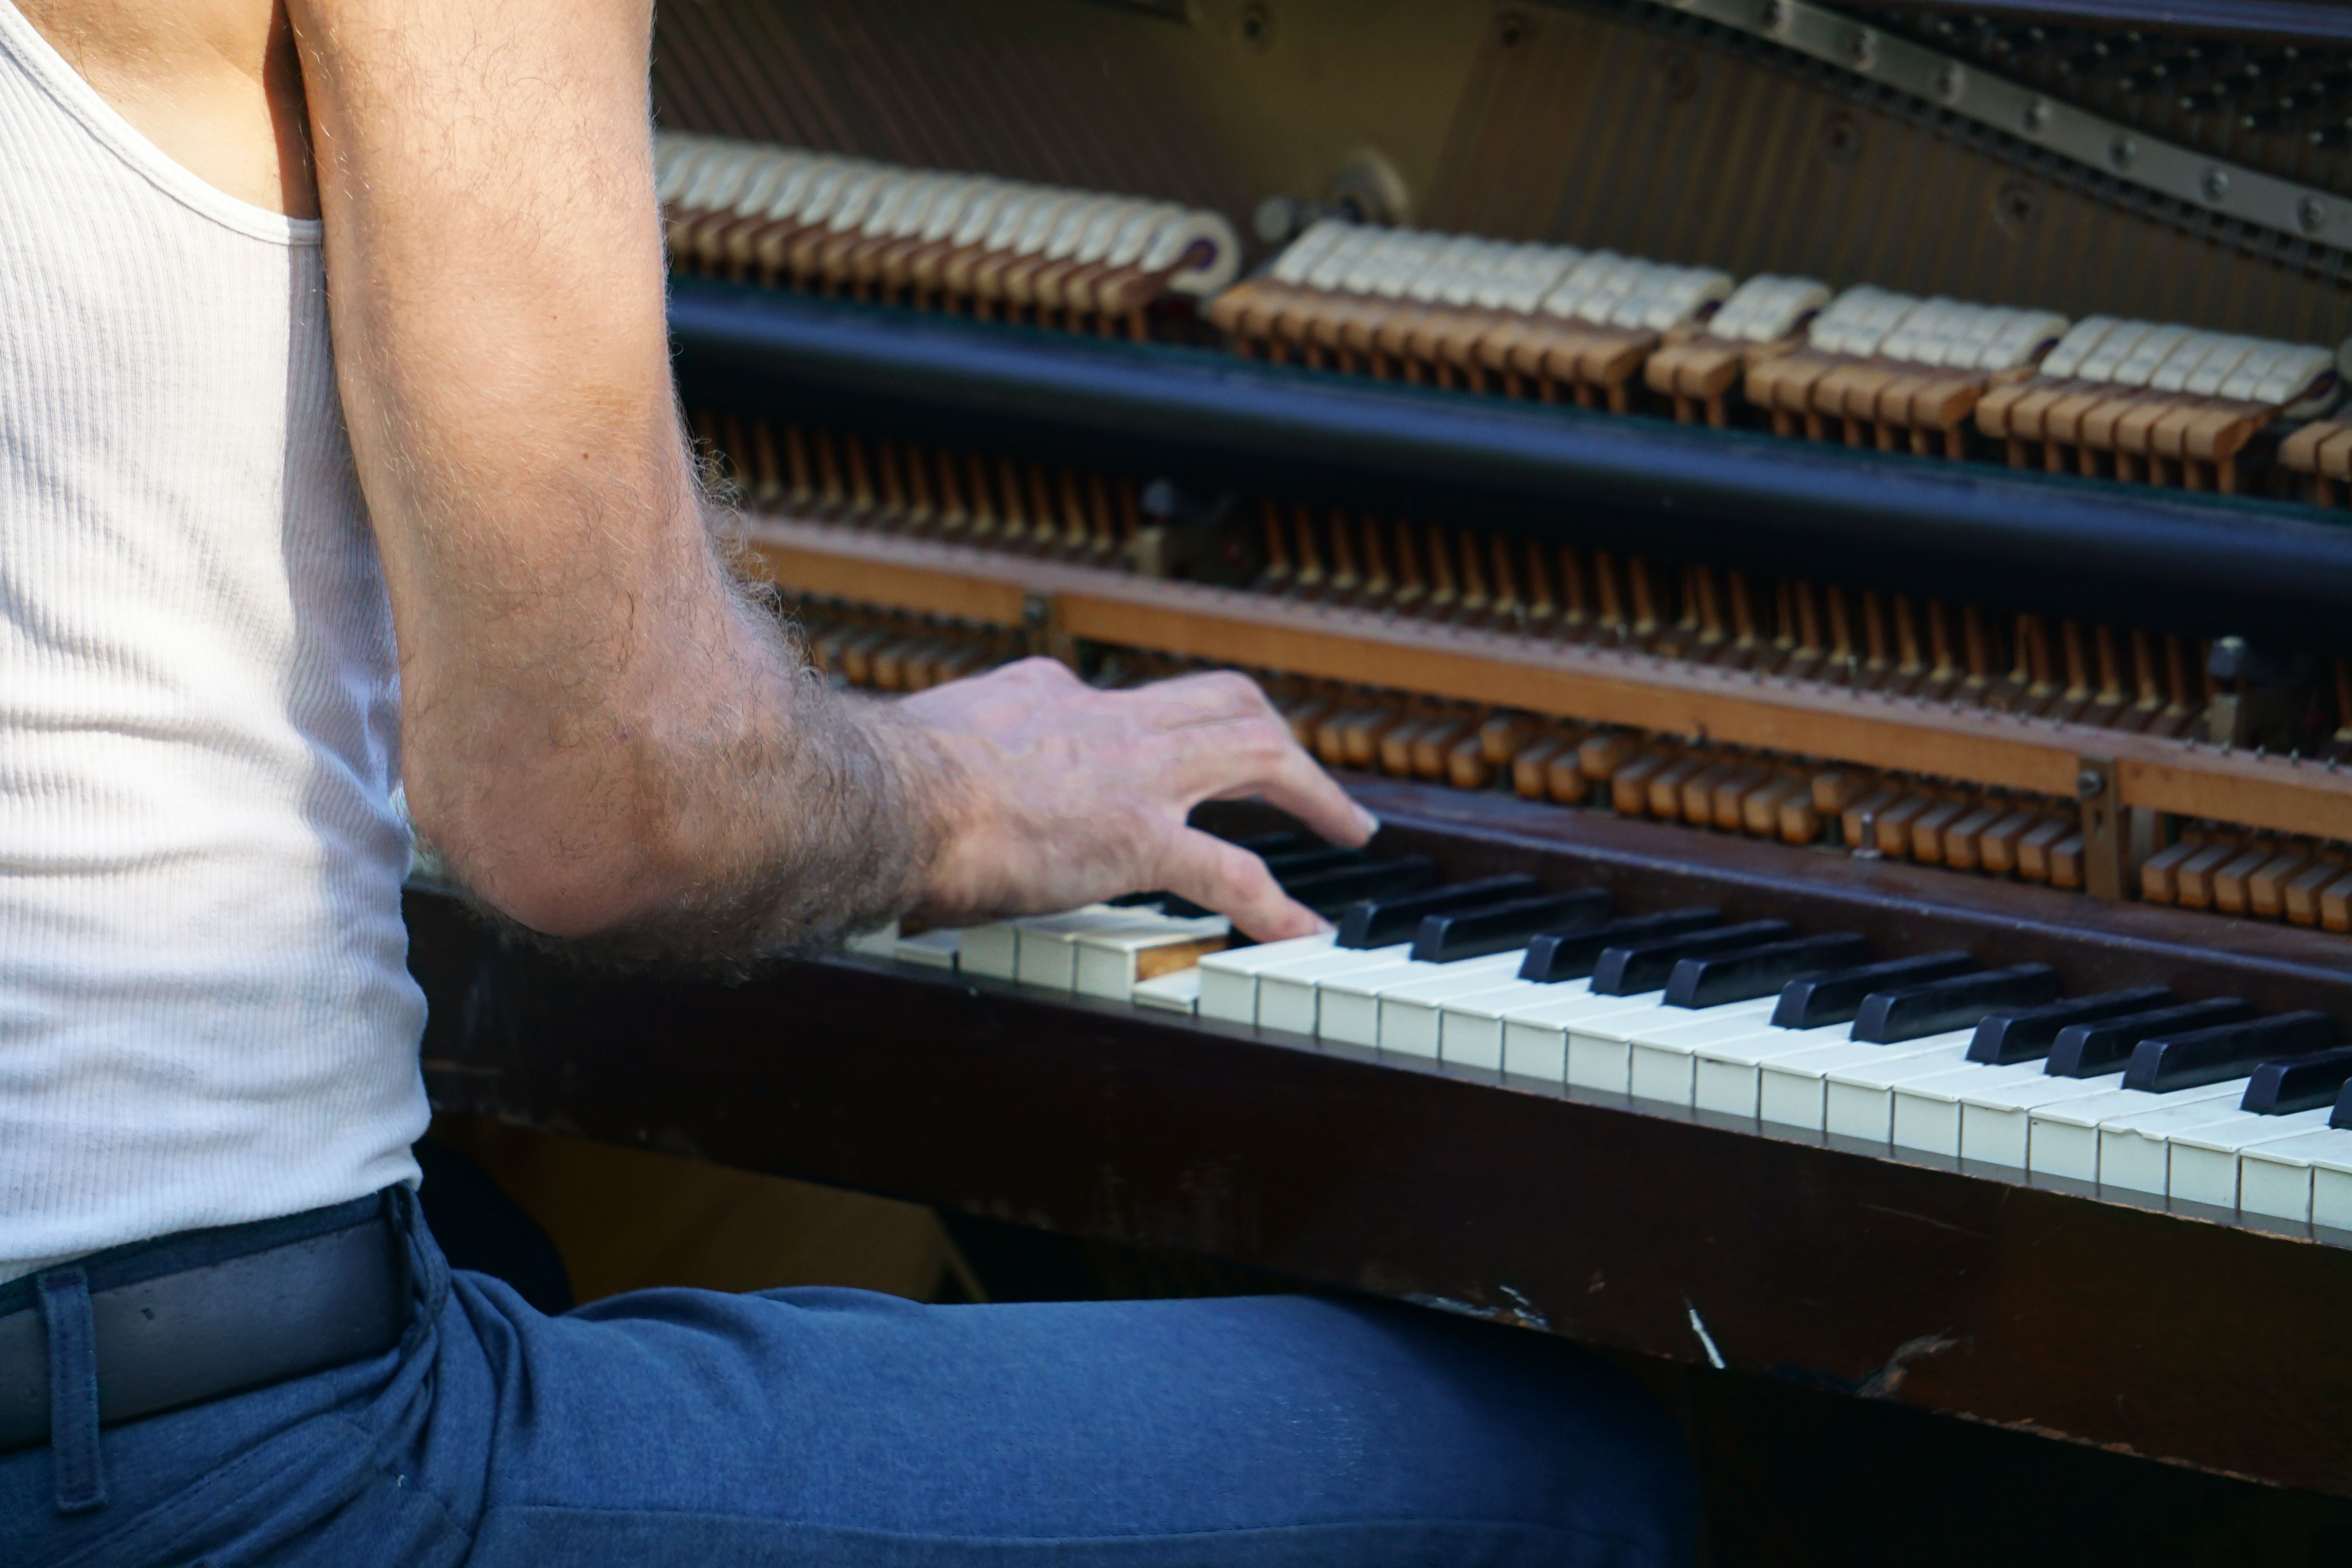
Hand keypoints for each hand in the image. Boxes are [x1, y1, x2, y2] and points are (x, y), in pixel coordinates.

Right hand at [899, 660, 1376, 941]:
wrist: (882, 797)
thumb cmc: (881, 785)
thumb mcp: (923, 742)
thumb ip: (947, 755)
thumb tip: (918, 787)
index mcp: (1048, 694)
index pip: (1121, 701)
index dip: (1150, 730)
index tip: (1156, 759)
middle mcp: (1104, 720)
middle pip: (1222, 700)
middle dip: (1276, 731)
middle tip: (1308, 771)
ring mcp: (1131, 776)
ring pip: (1258, 753)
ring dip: (1315, 789)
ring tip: (1352, 826)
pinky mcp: (1138, 838)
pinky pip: (1235, 872)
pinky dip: (1280, 905)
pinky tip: (1306, 933)